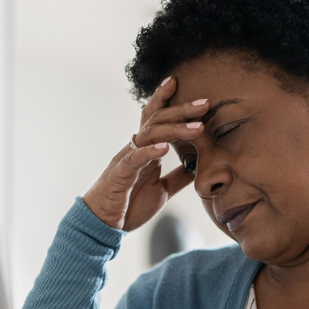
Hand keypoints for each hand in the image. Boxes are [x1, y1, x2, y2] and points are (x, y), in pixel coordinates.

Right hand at [82, 77, 207, 230]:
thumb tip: (198, 166)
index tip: (181, 83)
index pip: (155, 119)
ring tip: (197, 127)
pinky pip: (134, 159)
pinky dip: (150, 152)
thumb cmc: (128, 205)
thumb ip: (178, 176)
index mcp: (144, 150)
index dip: (166, 100)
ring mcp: (126, 160)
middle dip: (181, 110)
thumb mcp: (162, 189)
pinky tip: (164, 148)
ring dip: (175, 129)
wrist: (103, 225)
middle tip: (205, 103)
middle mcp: (134, 149)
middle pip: (157, 120)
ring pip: (150, 135)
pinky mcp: (119, 175)